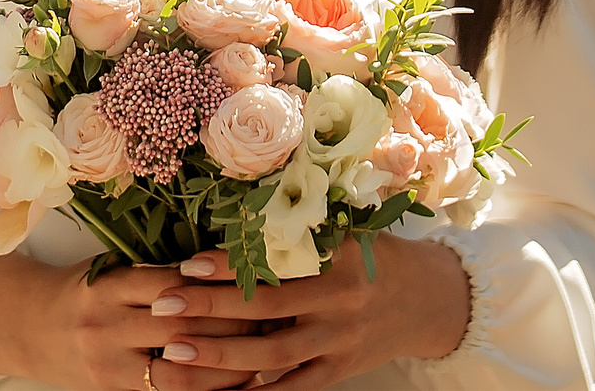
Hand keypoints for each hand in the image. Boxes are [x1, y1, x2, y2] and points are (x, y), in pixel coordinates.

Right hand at [0, 253, 263, 389]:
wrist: (27, 328)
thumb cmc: (79, 290)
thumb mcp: (108, 268)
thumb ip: (154, 269)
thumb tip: (225, 262)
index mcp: (106, 286)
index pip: (171, 283)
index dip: (215, 283)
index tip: (255, 278)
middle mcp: (106, 326)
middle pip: (182, 327)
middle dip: (232, 324)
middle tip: (276, 316)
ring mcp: (110, 365)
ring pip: (181, 370)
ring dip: (228, 366)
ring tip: (266, 355)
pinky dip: (207, 390)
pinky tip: (235, 383)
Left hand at [148, 240, 469, 387]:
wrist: (431, 300)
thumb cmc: (375, 254)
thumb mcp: (345, 229)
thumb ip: (296, 229)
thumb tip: (231, 221)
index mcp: (338, 255)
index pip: (274, 260)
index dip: (229, 264)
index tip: (186, 265)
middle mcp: (339, 299)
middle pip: (266, 308)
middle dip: (210, 309)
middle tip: (163, 305)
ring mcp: (340, 340)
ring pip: (273, 355)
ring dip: (220, 355)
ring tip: (174, 352)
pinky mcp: (341, 370)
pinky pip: (295, 387)